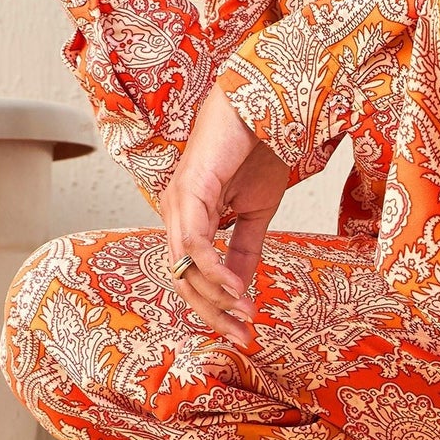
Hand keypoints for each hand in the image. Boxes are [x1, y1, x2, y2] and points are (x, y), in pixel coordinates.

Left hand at [159, 85, 289, 344]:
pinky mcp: (188, 191)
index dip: (216, 308)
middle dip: (213, 312)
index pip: (192, 276)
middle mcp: (175, 213)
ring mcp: (177, 203)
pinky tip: (236, 285)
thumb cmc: (257, 148)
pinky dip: (214, 268)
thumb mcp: (256, 212)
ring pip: (186, 267)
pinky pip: (196, 242)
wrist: (264, 106)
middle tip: (243, 334)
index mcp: (188, 219)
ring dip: (216, 296)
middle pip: (183, 280)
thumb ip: (245, 249)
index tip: (245, 331)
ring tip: (245, 311)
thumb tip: (243, 288)